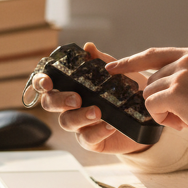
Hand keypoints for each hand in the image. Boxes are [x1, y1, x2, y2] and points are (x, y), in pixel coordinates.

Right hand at [32, 42, 149, 154]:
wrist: (145, 114)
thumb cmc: (125, 91)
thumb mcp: (116, 72)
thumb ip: (100, 60)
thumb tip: (88, 47)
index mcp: (71, 86)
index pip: (47, 84)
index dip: (41, 82)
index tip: (48, 82)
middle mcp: (70, 105)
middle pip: (50, 104)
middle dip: (60, 100)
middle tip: (77, 98)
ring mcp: (79, 124)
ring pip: (66, 122)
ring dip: (80, 116)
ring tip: (98, 112)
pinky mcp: (91, 140)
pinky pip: (87, 138)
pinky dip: (98, 131)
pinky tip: (110, 125)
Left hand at [107, 47, 187, 131]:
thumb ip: (182, 76)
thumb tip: (153, 88)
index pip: (153, 54)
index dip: (131, 62)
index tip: (112, 67)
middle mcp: (186, 60)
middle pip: (151, 80)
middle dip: (158, 101)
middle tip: (179, 115)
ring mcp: (181, 74)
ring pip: (149, 94)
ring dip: (161, 111)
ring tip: (183, 118)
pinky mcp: (176, 91)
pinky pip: (152, 106)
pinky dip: (161, 118)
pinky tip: (179, 122)